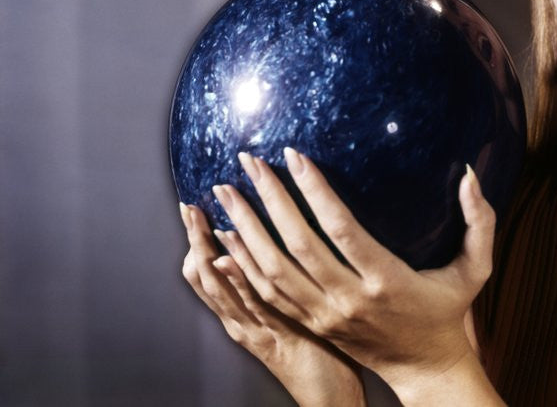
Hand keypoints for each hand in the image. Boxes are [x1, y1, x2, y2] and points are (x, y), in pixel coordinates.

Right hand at [180, 202, 365, 406]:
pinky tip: (227, 257)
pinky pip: (250, 303)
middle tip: (188, 206)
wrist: (330, 399)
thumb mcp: (294, 311)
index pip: (210, 274)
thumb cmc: (321, 353)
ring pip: (219, 287)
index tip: (194, 210)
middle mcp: (241, 321)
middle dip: (195, 240)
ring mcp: (254, 330)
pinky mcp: (274, 337)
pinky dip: (236, 281)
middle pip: (206, 277)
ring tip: (199, 218)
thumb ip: (285, 281)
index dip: (198, 243)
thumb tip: (284, 243)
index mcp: (245, 315)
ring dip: (208, 250)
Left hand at [211, 148, 497, 402]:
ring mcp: (325, 315)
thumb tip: (469, 175)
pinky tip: (227, 238)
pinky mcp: (312, 324)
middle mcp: (348, 300)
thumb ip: (480, 221)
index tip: (294, 156)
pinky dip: (243, 265)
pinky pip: (268, 295)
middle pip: (297, 246)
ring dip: (246, 230)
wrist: (425, 368)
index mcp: (385, 280)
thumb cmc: (449, 311)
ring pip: (272, 272)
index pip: (340, 229)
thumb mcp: (476, 268)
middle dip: (268, 200)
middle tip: (248, 162)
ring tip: (226, 192)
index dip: (314, 191)